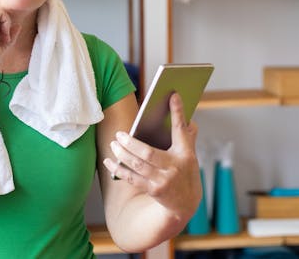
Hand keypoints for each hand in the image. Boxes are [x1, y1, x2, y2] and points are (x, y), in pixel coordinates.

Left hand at [103, 93, 201, 219]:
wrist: (186, 204)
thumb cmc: (185, 171)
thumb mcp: (190, 153)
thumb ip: (187, 135)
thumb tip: (186, 115)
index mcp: (186, 153)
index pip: (180, 129)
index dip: (177, 112)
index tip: (172, 95)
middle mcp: (174, 167)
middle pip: (148, 153)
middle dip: (131, 143)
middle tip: (119, 134)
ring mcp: (163, 181)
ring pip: (137, 165)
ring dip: (122, 154)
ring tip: (113, 144)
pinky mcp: (153, 190)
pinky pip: (132, 178)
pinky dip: (118, 169)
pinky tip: (108, 161)